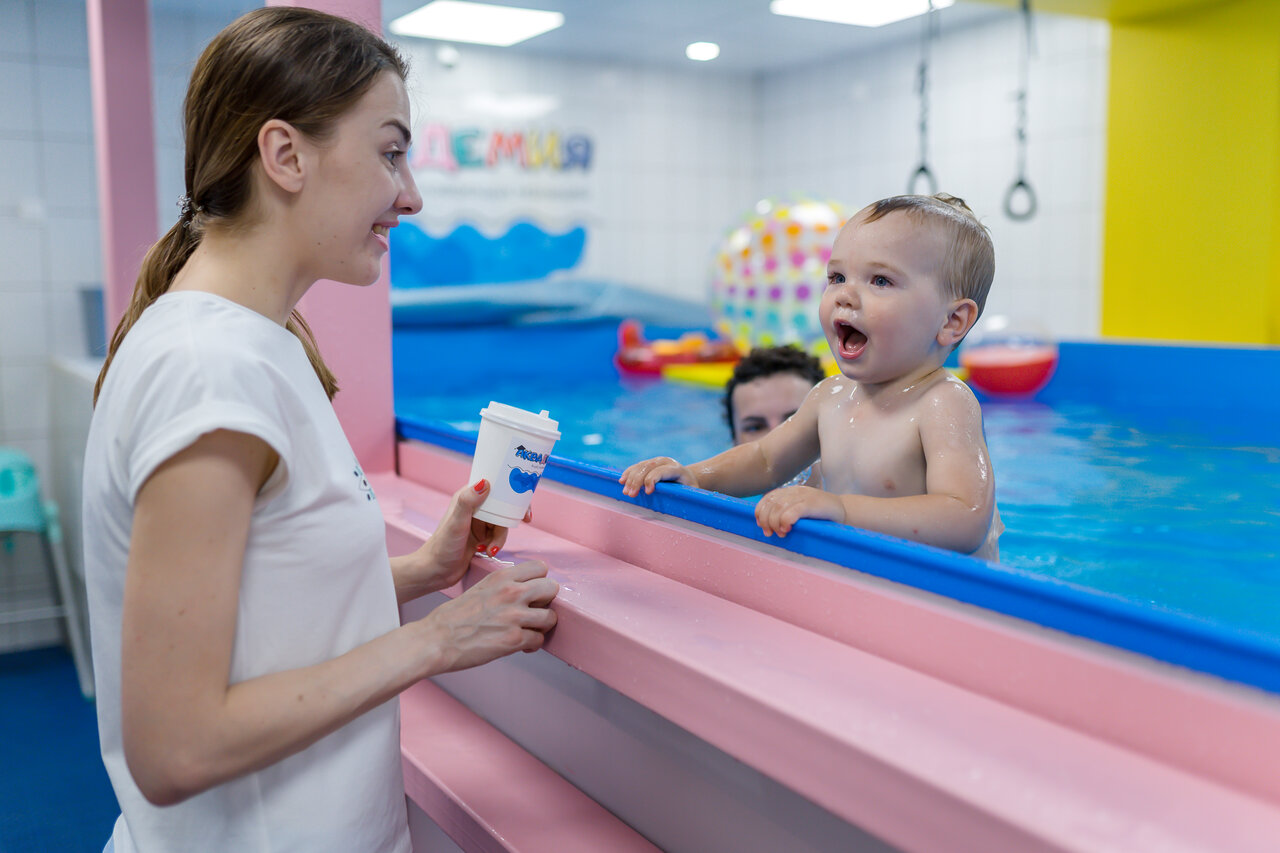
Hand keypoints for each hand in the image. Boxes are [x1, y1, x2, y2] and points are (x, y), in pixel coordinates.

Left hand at [408, 479, 531, 594]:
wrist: (437, 572)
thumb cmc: (442, 546)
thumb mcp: (457, 523)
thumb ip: (468, 501)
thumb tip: (485, 482)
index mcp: (466, 498)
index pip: (493, 486)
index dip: (510, 489)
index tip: (524, 496)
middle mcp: (473, 508)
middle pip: (502, 506)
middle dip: (511, 516)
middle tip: (525, 520)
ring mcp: (478, 523)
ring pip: (501, 524)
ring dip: (500, 537)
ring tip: (491, 549)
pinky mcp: (481, 537)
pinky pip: (498, 536)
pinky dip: (496, 544)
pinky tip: (488, 551)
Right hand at [421, 560, 559, 671]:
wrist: (436, 639)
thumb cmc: (453, 617)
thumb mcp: (480, 588)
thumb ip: (503, 586)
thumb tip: (523, 592)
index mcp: (502, 577)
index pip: (540, 567)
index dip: (540, 581)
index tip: (534, 592)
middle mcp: (511, 592)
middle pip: (552, 588)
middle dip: (546, 602)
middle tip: (534, 611)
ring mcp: (515, 616)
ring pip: (550, 617)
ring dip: (541, 627)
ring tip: (529, 631)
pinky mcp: (514, 639)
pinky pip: (539, 640)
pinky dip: (532, 645)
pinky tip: (521, 646)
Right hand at [618, 456, 697, 496]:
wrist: (687, 477)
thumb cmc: (690, 489)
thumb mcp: (693, 494)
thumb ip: (688, 498)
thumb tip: (685, 508)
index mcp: (677, 469)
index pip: (662, 471)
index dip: (653, 480)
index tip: (647, 492)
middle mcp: (666, 461)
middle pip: (648, 467)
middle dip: (638, 481)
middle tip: (631, 494)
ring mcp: (656, 461)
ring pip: (641, 466)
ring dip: (631, 478)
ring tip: (626, 492)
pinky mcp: (649, 463)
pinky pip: (637, 466)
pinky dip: (628, 473)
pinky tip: (622, 481)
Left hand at [754, 486, 845, 537]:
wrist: (845, 511)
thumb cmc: (821, 515)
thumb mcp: (801, 509)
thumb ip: (786, 512)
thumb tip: (768, 525)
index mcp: (790, 491)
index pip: (767, 498)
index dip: (761, 512)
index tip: (762, 525)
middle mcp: (795, 491)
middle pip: (771, 504)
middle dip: (766, 520)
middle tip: (770, 533)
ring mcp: (803, 496)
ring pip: (778, 508)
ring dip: (775, 523)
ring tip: (781, 533)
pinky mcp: (811, 503)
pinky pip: (792, 511)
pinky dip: (785, 521)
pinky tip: (787, 529)